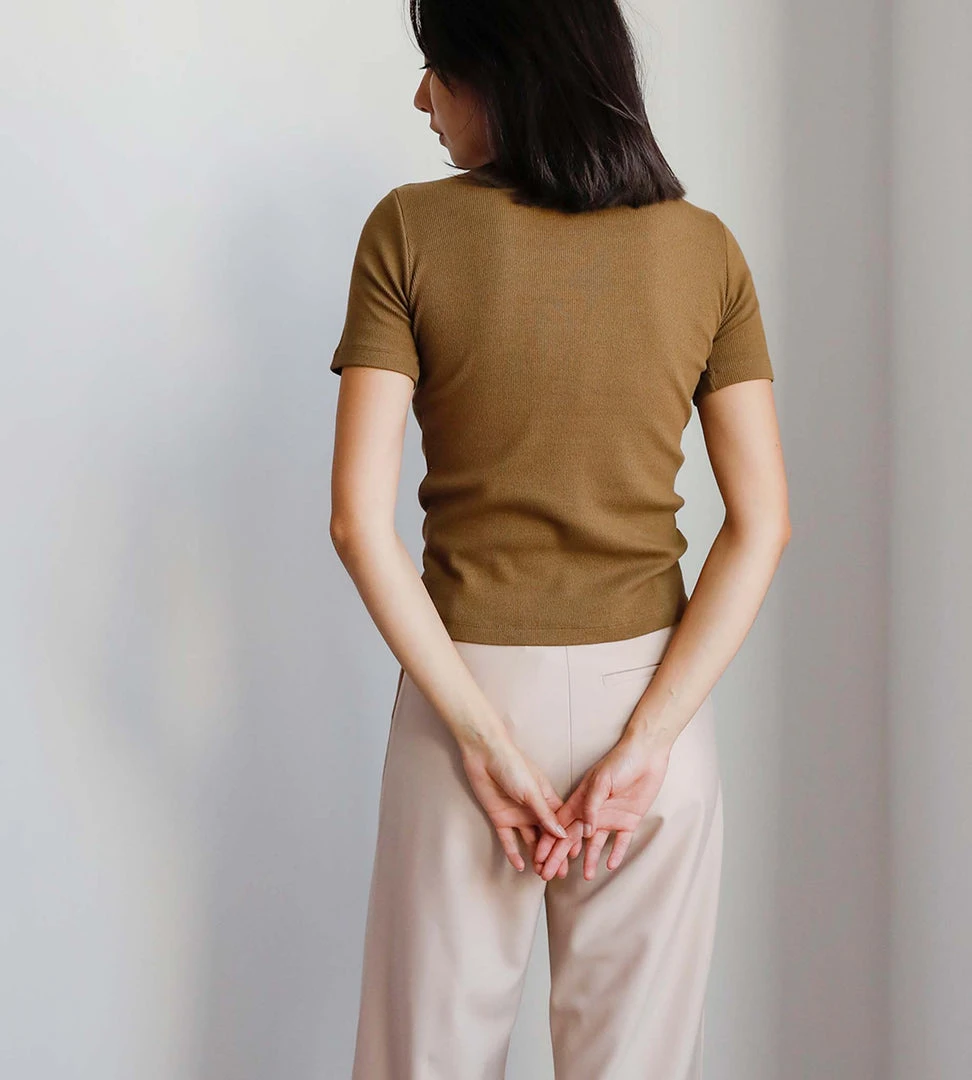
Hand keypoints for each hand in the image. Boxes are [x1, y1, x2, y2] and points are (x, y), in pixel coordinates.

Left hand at [458, 730, 571, 874]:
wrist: (483, 754)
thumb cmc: (512, 764)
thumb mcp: (532, 791)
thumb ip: (545, 815)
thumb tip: (562, 834)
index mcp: (546, 798)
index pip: (561, 823)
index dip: (568, 840)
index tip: (575, 857)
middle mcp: (533, 808)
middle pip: (546, 836)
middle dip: (553, 854)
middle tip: (559, 873)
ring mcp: (517, 814)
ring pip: (529, 840)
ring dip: (536, 856)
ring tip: (542, 874)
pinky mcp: (499, 818)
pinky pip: (508, 839)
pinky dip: (514, 853)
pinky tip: (521, 866)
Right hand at [532, 728, 673, 880]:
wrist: (647, 754)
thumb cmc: (621, 762)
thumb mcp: (601, 780)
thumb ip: (591, 806)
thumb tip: (585, 832)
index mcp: (581, 800)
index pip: (560, 825)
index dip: (549, 842)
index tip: (539, 858)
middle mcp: (593, 812)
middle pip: (572, 838)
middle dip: (560, 856)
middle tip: (550, 875)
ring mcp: (610, 817)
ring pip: (595, 844)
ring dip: (588, 860)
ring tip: (585, 877)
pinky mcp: (629, 820)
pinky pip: (621, 841)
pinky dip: (616, 854)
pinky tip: (609, 866)